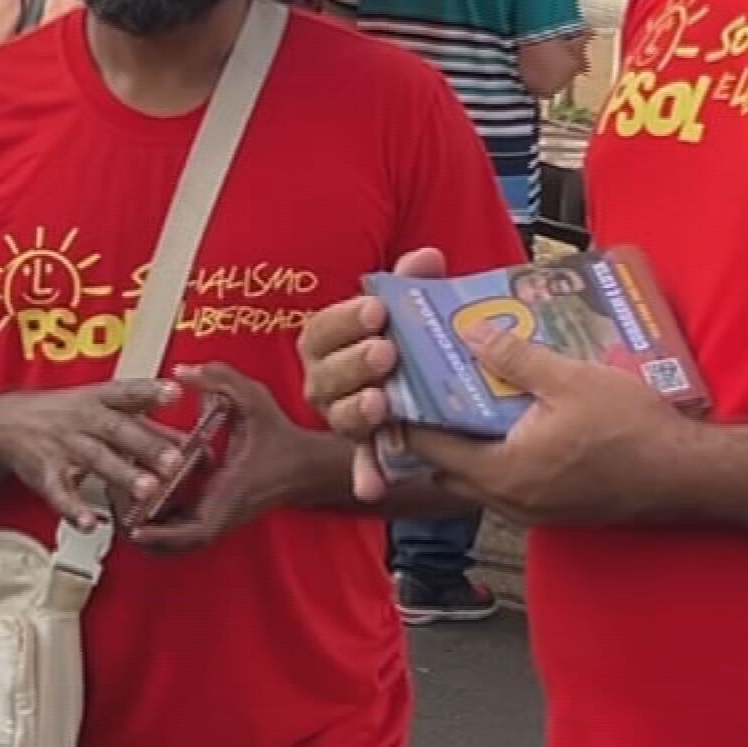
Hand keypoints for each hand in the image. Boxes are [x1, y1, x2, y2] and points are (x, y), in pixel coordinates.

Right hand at [0, 383, 189, 529]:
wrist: (6, 422)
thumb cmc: (65, 414)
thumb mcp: (101, 407)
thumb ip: (145, 424)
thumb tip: (189, 440)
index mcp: (99, 399)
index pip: (128, 392)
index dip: (151, 391)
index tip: (175, 393)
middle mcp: (83, 420)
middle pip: (118, 429)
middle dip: (146, 445)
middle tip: (174, 461)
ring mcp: (64, 446)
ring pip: (95, 460)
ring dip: (122, 476)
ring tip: (147, 492)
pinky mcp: (45, 473)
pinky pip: (59, 493)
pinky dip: (73, 509)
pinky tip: (89, 523)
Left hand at [129, 364, 346, 552]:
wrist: (305, 465)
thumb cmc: (280, 437)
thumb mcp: (254, 399)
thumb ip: (220, 379)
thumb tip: (183, 371)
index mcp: (228, 494)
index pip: (194, 532)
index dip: (161, 535)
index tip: (135, 527)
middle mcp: (220, 514)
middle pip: (174, 545)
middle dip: (143, 532)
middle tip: (116, 509)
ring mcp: (216, 519)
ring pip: (174, 542)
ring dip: (148, 531)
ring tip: (121, 504)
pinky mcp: (214, 517)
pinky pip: (180, 530)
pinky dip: (159, 523)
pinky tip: (143, 498)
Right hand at [299, 248, 442, 502]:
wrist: (423, 375)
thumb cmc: (404, 333)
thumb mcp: (408, 303)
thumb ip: (413, 279)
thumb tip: (426, 258)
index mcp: (327, 342)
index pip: (321, 330)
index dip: (344, 320)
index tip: (377, 310)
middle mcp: (325, 382)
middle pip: (326, 376)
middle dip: (354, 363)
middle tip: (387, 352)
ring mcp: (344, 417)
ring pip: (340, 418)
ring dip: (358, 411)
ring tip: (382, 402)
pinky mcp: (368, 448)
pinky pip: (364, 464)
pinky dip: (368, 475)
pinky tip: (375, 488)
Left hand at [385, 327, 700, 529]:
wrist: (687, 476)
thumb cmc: (634, 429)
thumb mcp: (572, 380)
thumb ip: (516, 359)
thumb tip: (472, 336)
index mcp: (503, 472)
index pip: (431, 446)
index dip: (411, 413)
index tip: (400, 383)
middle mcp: (509, 501)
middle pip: (448, 467)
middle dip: (437, 428)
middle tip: (435, 385)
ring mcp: (532, 512)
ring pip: (479, 478)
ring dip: (471, 443)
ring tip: (474, 397)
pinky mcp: (555, 512)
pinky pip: (509, 484)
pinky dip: (501, 457)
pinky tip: (517, 422)